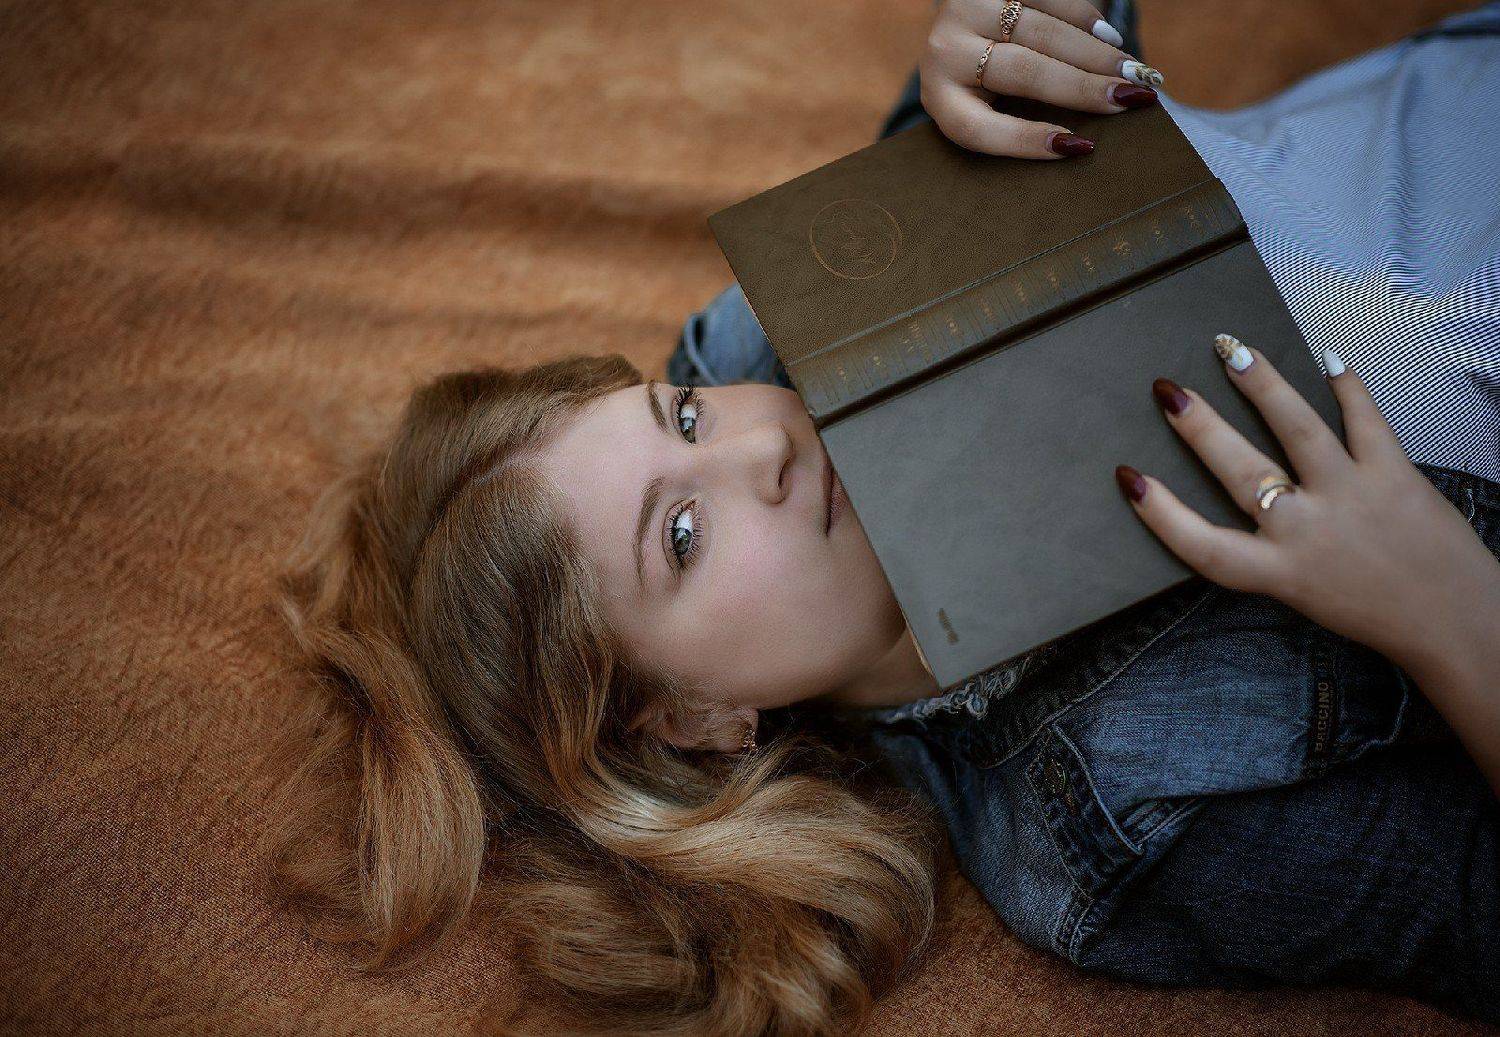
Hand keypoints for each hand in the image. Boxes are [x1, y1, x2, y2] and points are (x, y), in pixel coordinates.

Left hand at [919, 0, 1162, 158]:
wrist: (960, 24)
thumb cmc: (985, 83)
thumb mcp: (988, 106)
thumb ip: (1022, 120)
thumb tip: (1088, 139)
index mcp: (941, 100)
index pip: (980, 129)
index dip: (1028, 140)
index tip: (1079, 146)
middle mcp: (945, 53)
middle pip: (1021, 73)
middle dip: (1082, 88)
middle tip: (1130, 98)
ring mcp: (967, 10)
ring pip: (1041, 32)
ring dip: (1094, 53)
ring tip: (1131, 70)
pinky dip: (1083, 18)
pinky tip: (1109, 38)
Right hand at [1115, 334, 1499, 674]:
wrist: (1453, 621)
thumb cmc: (1376, 613)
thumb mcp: (1305, 594)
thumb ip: (1273, 553)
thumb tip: (1252, 495)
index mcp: (1279, 571)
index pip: (1201, 545)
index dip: (1161, 514)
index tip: (1130, 480)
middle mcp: (1306, 530)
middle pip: (1239, 470)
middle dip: (1199, 427)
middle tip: (1168, 391)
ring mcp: (1350, 496)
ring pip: (1298, 429)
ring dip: (1262, 385)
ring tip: (1233, 351)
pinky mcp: (1393, 474)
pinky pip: (1366, 420)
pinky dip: (1347, 386)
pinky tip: (1328, 358)